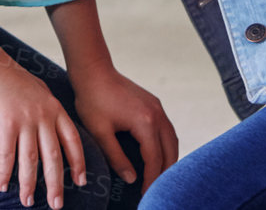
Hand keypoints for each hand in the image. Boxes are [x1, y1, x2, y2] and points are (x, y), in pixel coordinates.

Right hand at [0, 61, 87, 208]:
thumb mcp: (37, 89)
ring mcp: (25, 119)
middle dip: (56, 183)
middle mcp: (43, 115)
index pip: (72, 139)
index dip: (78, 162)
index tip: (81, 181)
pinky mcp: (5, 122)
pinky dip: (5, 173)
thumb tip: (54, 126)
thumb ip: (47, 108)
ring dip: (29, 184)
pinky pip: (7, 154)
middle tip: (56, 205)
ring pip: (31, 160)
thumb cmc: (9, 77)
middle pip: (53, 156)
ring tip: (27, 201)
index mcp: (53, 107)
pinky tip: (2, 186)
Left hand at [72, 66, 178, 192]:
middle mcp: (157, 114)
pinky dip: (166, 146)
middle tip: (153, 190)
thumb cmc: (93, 100)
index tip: (145, 195)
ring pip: (172, 140)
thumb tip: (131, 179)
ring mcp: (157, 107)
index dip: (151, 180)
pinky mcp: (154, 103)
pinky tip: (157, 155)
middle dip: (164, 173)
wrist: (93, 70)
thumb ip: (116, 158)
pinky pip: (167, 129)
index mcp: (145, 122)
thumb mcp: (100, 133)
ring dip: (168, 159)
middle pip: (170, 151)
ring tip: (157, 177)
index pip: (155, 160)